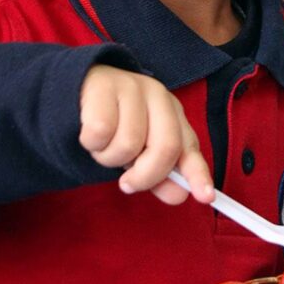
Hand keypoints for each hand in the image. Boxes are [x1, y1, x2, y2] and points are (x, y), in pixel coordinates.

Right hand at [79, 66, 213, 205]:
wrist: (78, 90)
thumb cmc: (115, 125)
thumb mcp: (140, 152)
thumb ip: (160, 174)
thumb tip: (178, 196)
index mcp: (173, 113)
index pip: (190, 147)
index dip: (198, 174)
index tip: (205, 197)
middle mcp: (158, 96)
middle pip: (166, 147)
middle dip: (145, 176)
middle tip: (126, 183)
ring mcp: (132, 87)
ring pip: (128, 144)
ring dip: (110, 158)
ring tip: (104, 146)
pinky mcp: (103, 87)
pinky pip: (100, 132)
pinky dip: (92, 143)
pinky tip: (90, 133)